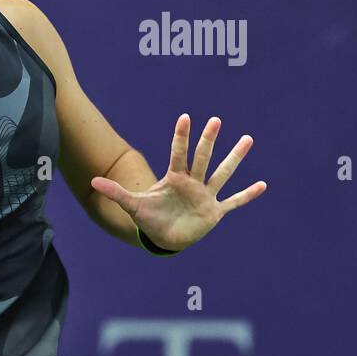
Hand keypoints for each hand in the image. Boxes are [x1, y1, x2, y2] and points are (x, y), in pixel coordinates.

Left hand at [89, 113, 267, 252]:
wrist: (164, 238)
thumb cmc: (150, 218)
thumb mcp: (132, 205)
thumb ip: (116, 192)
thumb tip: (93, 181)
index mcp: (174, 178)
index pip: (178, 153)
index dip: (181, 137)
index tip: (186, 117)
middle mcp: (192, 183)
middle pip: (201, 158)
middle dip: (208, 140)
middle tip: (216, 120)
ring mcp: (205, 195)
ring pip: (222, 173)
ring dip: (234, 158)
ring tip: (247, 139)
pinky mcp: (215, 211)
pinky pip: (234, 201)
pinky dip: (247, 195)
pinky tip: (263, 185)